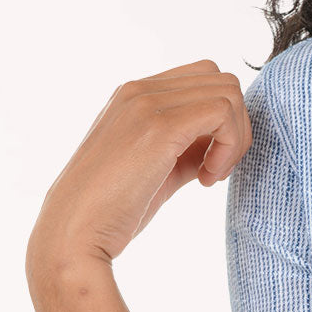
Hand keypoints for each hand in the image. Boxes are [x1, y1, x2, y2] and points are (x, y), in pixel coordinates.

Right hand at [26, 57, 251, 278]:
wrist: (74, 231)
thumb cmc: (110, 212)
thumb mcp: (156, 171)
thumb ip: (186, 151)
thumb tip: (219, 148)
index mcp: (135, 97)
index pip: (202, 81)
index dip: (221, 122)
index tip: (209, 165)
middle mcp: (140, 91)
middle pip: (220, 80)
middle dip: (236, 126)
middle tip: (217, 169)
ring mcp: (147, 103)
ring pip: (228, 92)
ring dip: (235, 138)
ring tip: (210, 175)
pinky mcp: (159, 126)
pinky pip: (223, 113)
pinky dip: (230, 147)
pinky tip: (206, 179)